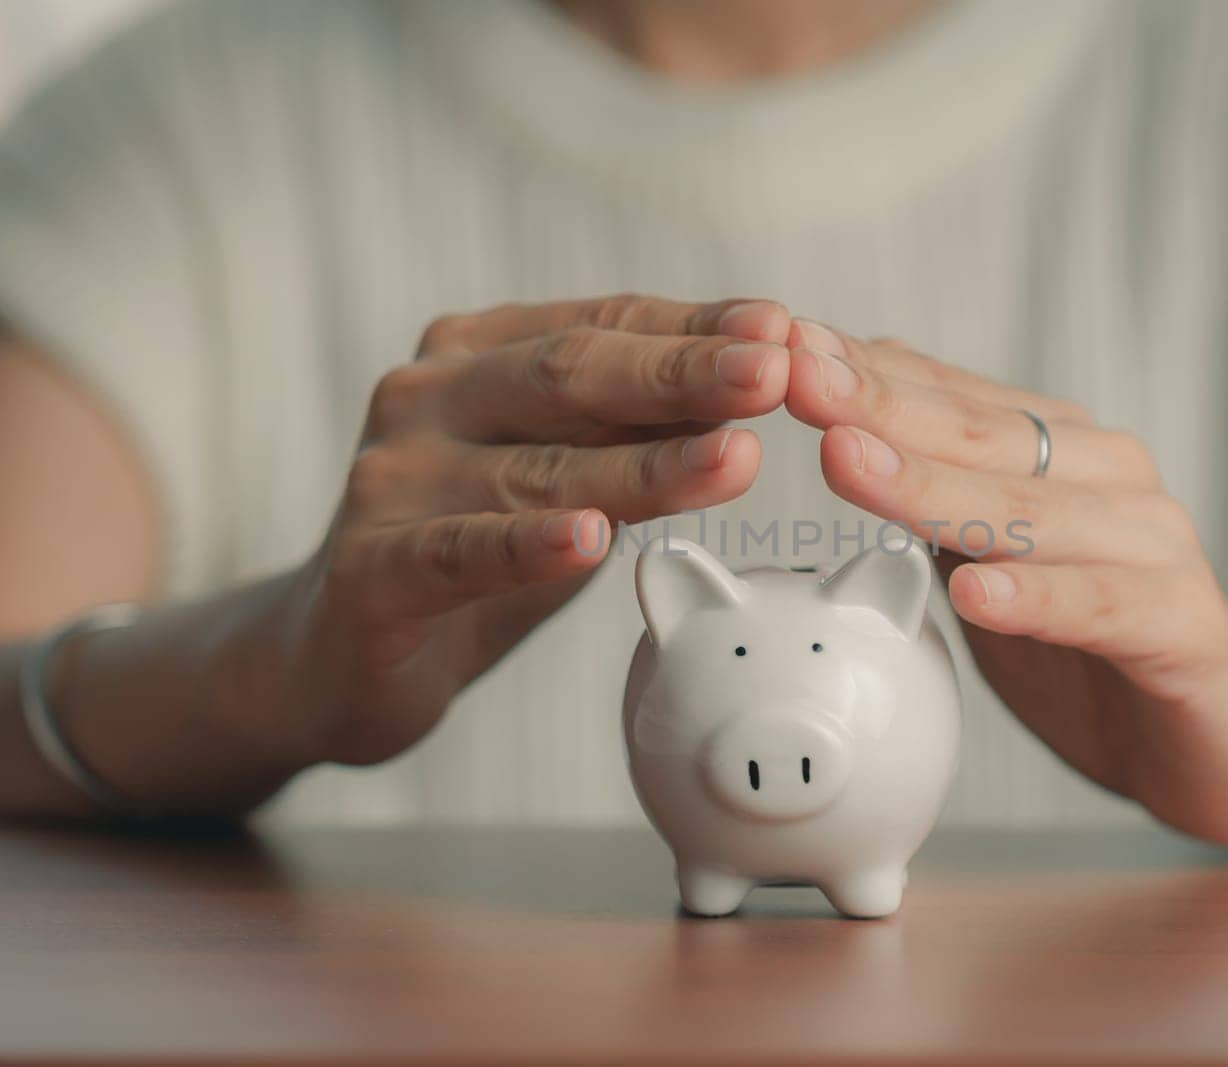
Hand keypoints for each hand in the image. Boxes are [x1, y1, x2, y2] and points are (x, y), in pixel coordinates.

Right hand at [279, 295, 790, 764]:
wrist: (336, 650)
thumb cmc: (477, 542)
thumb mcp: (564, 468)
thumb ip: (637, 424)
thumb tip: (763, 377)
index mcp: (476, 354)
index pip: (603, 324)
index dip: (694, 327)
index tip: (783, 330)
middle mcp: (426, 396)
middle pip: (570, 374)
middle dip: (682, 374)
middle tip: (775, 372)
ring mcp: (392, 480)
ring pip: (535, 469)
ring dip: (644, 465)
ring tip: (736, 459)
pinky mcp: (368, 570)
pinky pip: (458, 555)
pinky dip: (526, 549)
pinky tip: (589, 543)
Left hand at [783, 320, 1227, 841]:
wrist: (1227, 740)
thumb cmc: (1091, 650)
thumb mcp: (993, 566)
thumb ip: (940, 507)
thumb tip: (843, 436)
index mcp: (1060, 454)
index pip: (949, 398)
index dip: (865, 372)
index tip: (777, 345)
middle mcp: (1110, 479)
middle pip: (980, 436)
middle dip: (878, 406)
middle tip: (795, 377)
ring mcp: (1155, 548)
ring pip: (1029, 511)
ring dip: (932, 487)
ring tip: (847, 463)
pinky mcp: (1184, 627)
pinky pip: (1101, 607)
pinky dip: (1037, 598)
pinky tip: (975, 594)